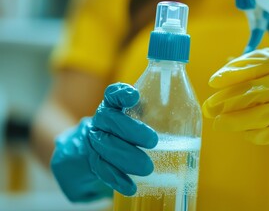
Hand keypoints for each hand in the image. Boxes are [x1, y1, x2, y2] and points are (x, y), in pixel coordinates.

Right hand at [51, 83, 157, 201]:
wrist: (77, 158)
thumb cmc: (116, 138)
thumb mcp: (129, 124)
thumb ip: (145, 117)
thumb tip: (178, 115)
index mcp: (110, 109)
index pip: (112, 96)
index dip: (120, 94)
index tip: (134, 96)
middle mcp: (98, 123)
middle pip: (109, 120)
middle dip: (131, 130)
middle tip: (153, 141)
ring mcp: (91, 143)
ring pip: (104, 146)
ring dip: (126, 157)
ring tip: (147, 168)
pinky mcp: (87, 164)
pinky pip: (100, 170)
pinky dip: (116, 178)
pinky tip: (130, 187)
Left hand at [203, 45, 268, 153]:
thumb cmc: (268, 75)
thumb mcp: (256, 64)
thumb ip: (238, 70)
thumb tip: (216, 82)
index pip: (261, 64)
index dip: (236, 73)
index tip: (213, 82)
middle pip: (266, 90)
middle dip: (234, 100)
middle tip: (211, 107)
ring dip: (244, 119)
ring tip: (220, 123)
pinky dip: (260, 134)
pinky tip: (242, 134)